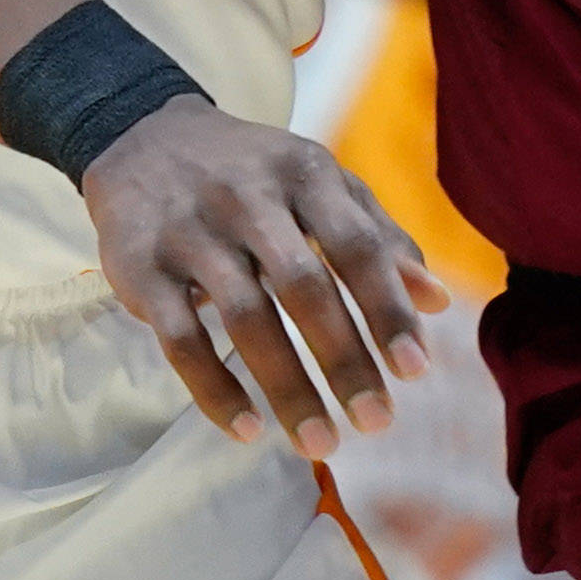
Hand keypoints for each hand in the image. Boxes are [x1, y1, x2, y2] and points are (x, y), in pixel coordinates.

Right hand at [79, 100, 453, 456]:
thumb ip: (378, 237)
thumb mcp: (320, 184)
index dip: (387, 309)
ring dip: (286, 387)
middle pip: (303, 285)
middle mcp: (247, 197)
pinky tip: (247, 430)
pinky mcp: (141, 267)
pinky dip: (213, 389)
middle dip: (343, 359)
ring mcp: (190, 231)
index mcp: (304, 172)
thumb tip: (439, 302)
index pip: (355, 245)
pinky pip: (179, 338)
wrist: (143, 137)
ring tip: (320, 443)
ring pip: (244, 316)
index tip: (415, 371)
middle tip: (376, 422)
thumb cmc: (255, 173)